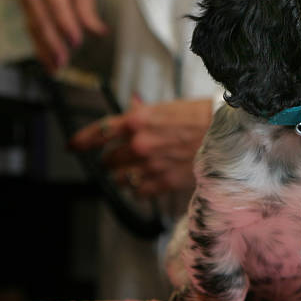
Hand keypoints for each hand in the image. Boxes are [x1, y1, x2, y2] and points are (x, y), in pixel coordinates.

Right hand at [20, 0, 106, 71]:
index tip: (76, 42)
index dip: (66, 25)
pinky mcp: (25, 13)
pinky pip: (32, 34)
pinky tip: (49, 65)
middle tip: (63, 61)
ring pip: (34, 30)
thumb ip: (88, 9)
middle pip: (42, 21)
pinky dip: (41, 50)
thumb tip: (100, 32)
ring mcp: (25, 2)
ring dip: (45, 51)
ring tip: (57, 68)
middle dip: (53, 43)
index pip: (57, 6)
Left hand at [69, 97, 212, 196]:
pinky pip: (138, 192)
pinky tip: (147, 181)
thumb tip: (131, 107)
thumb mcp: (168, 108)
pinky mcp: (163, 182)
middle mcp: (138, 144)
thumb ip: (144, 113)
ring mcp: (150, 165)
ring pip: (120, 179)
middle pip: (107, 160)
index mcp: (137, 121)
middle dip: (111, 160)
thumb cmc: (201, 117)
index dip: (81, 141)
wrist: (228, 135)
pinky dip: (139, 188)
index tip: (72, 146)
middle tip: (120, 159)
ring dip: (123, 176)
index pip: (98, 132)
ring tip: (134, 172)